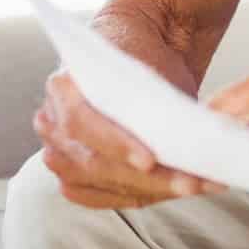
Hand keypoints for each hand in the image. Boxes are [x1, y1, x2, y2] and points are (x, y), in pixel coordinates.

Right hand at [34, 70, 221, 209]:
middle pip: (93, 163)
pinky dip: (141, 196)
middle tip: (192, 182)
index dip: (115, 144)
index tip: (151, 160)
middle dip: (147, 178)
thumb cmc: (143, 57)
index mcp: (62, 86)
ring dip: (152, 190)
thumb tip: (174, 140)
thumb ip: (149, 102)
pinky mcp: (75, 176)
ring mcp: (60, 152)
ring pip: (102, 183)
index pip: (80, 122)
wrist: (137, 52)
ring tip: (196, 186)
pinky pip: (103, 197)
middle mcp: (52, 122)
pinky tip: (174, 191)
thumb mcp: (149, 69)